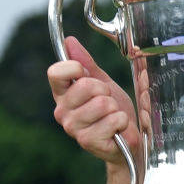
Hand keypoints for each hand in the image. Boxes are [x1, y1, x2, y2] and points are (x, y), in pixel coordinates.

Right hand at [47, 36, 139, 164]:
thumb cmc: (114, 112)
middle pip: (86, 85)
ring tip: (113, 117)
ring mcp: (74, 128)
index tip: (87, 75)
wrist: (128, 142)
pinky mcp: (88, 141)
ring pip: (103, 103)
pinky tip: (118, 130)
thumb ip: (86, 64)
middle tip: (109, 103)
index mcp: (63, 94)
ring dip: (116, 109)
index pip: (56, 72)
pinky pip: (113, 119)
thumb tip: (69, 41)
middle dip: (106, 91)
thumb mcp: (103, 83)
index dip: (76, 68)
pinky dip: (122, 122)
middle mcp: (63, 111)